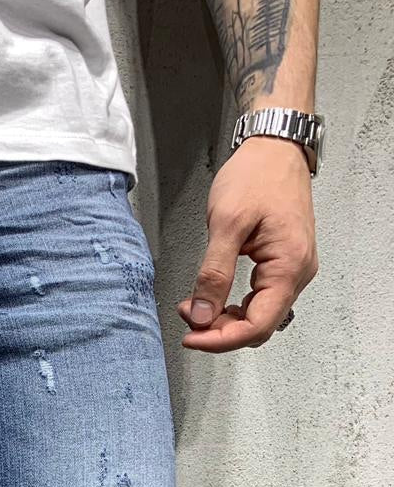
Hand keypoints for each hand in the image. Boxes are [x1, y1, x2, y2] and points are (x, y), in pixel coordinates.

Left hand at [178, 135, 317, 351]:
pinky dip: (234, 305)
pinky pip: (260, 298)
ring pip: (258, 315)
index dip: (221, 339)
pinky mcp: (283, 263)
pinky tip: (212, 297)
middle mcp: (298, 272)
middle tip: (188, 317)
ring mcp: (293, 268)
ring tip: (195, 306)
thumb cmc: (257, 175)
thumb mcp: (227, 224)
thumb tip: (203, 314)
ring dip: (225, 319)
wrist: (274, 147)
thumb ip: (214, 273)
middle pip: (258, 325)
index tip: (190, 338)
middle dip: (220, 331)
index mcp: (289, 265)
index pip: (257, 325)